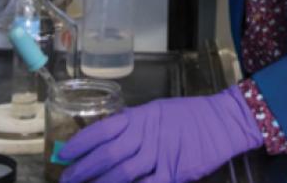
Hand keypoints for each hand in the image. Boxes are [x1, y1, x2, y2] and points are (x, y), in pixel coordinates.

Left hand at [58, 86, 263, 182]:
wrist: (221, 121)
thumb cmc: (188, 115)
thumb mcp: (157, 111)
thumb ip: (133, 125)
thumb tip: (106, 139)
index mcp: (140, 117)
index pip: (103, 130)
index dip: (81, 143)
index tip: (65, 154)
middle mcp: (146, 135)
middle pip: (107, 155)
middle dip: (83, 169)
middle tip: (66, 178)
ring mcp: (160, 155)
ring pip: (123, 174)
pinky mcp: (174, 173)